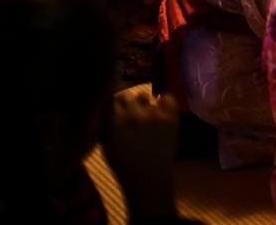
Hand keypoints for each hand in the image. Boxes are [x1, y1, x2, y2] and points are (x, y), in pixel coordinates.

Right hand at [101, 90, 179, 220]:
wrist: (148, 179)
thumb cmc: (124, 165)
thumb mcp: (106, 144)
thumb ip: (106, 123)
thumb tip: (108, 105)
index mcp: (113, 122)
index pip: (112, 98)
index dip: (115, 104)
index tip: (118, 109)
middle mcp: (133, 115)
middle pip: (128, 96)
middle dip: (128, 104)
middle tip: (132, 113)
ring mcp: (153, 115)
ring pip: (145, 96)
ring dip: (144, 104)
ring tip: (146, 116)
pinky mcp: (170, 118)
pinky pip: (168, 98)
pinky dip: (164, 101)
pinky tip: (161, 109)